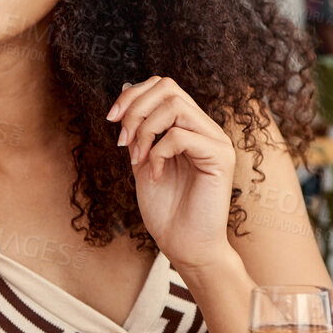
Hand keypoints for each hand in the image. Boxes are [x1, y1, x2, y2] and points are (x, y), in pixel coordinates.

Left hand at [107, 77, 236, 271]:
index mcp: (189, 127)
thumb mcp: (143, 162)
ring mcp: (216, 141)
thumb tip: (124, 99)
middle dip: (135, 108)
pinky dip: (158, 153)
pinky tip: (156, 175)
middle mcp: (206, 128)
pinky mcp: (220, 157)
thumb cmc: (166, 209)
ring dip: (145, 130)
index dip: (133, 94)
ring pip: (175, 106)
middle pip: (168, 87)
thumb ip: (139, 133)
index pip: (164, 86)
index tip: (111, 119)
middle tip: (123, 141)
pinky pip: (180, 136)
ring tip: (138, 158)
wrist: (185, 245)